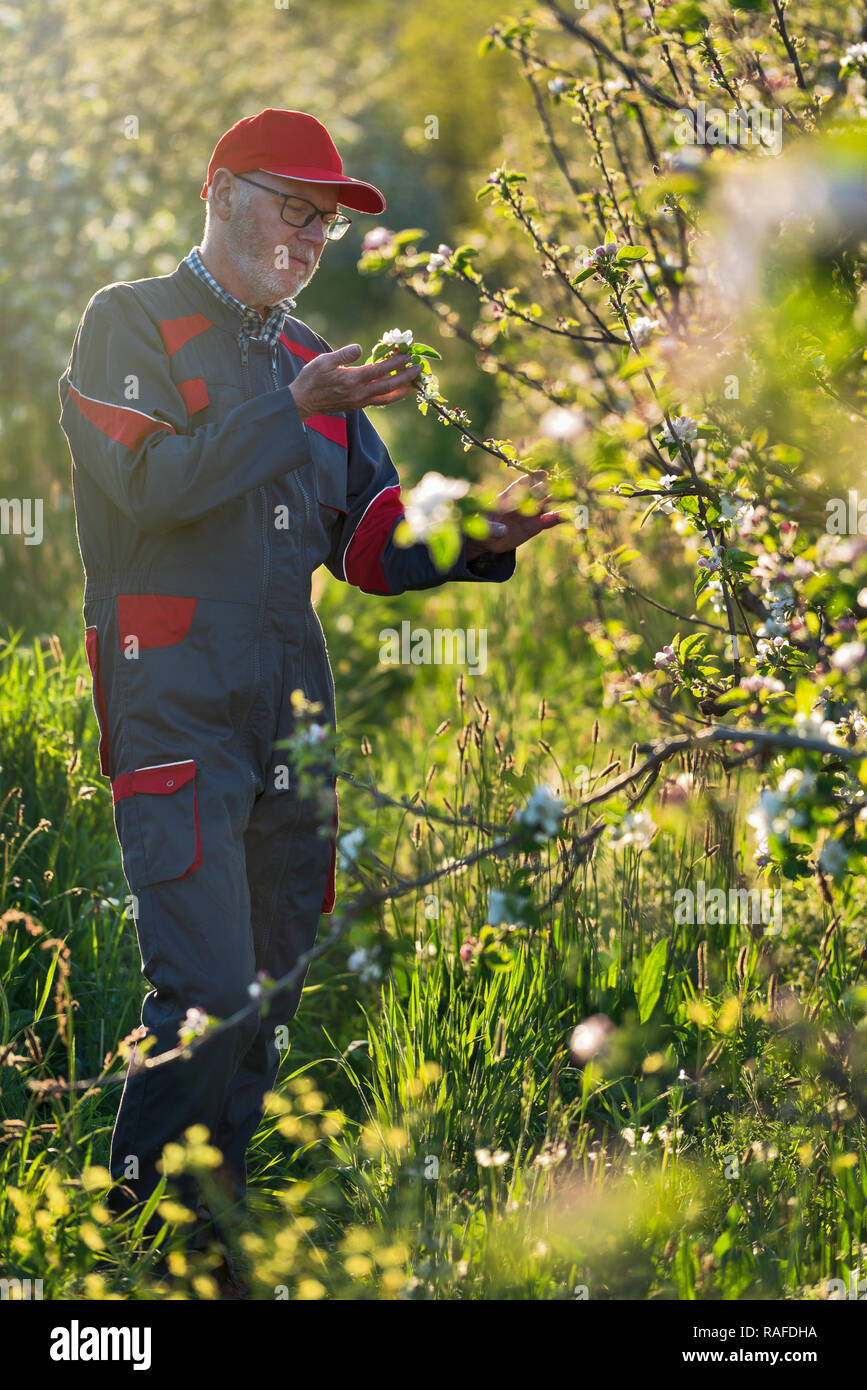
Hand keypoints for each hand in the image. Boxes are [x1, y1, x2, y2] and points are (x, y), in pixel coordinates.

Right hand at [289, 343, 421, 420]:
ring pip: (387, 397)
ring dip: (402, 390)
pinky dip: (391, 396)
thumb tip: (359, 348)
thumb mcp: (323, 361)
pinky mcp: (358, 406)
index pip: (379, 369)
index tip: (408, 355)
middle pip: (388, 385)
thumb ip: (343, 355)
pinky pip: (379, 402)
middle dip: (405, 377)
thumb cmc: (311, 379)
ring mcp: (360, 401)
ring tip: (414, 383)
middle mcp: (359, 392)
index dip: (395, 362)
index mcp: (352, 379)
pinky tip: (397, 391)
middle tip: (419, 368)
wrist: (303, 402)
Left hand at [464, 471, 566, 558]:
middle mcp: (521, 503)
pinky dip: (558, 518)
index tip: (543, 474)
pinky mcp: (535, 526)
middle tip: (563, 486)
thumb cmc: (482, 528)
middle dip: (549, 490)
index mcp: (506, 498)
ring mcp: (529, 513)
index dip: (531, 479)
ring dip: (558, 502)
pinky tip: (570, 516)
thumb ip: (492, 529)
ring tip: (572, 500)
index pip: (520, 486)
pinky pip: (548, 521)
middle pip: (537, 493)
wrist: (486, 539)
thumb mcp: (483, 529)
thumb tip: (503, 530)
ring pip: (546, 505)